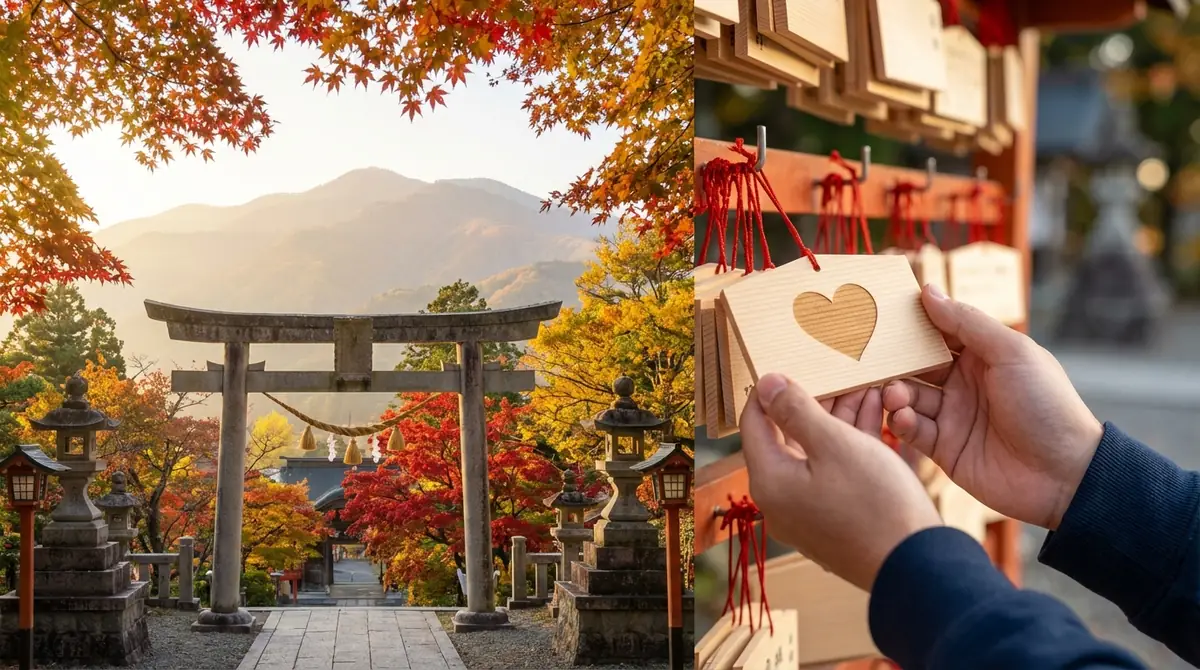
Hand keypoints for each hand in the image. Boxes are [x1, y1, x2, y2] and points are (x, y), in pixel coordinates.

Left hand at [740, 374, 941, 591]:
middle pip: (788, 436)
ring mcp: (809, 512)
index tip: (791, 362)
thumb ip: (796, 410)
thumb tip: (765, 383)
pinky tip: (877, 415)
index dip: (770, 390)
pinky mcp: (836, 519)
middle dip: (816, 401)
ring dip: (839, 419)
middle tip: (839, 371)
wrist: (919, 567)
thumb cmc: (875, 504)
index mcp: (770, 481)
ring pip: (817, 452)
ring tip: (866, 386)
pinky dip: (851, 445)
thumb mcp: (835, 444)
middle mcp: (782, 500)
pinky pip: (835, 472)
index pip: (754, 422)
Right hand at [882, 284, 1104, 529]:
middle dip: (894, 360)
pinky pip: (911, 430)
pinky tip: (903, 417)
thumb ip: (966, 322)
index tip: (881, 313)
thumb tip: (928, 291)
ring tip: (893, 393)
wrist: (1064, 475)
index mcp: (982, 355)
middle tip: (872, 357)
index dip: (912, 323)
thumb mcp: (1011, 352)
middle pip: (915, 364)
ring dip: (895, 392)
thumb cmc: (1047, 405)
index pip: (937, 332)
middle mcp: (963, 383)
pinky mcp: (943, 448)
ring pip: (908, 396)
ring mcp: (952, 416)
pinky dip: (902, 421)